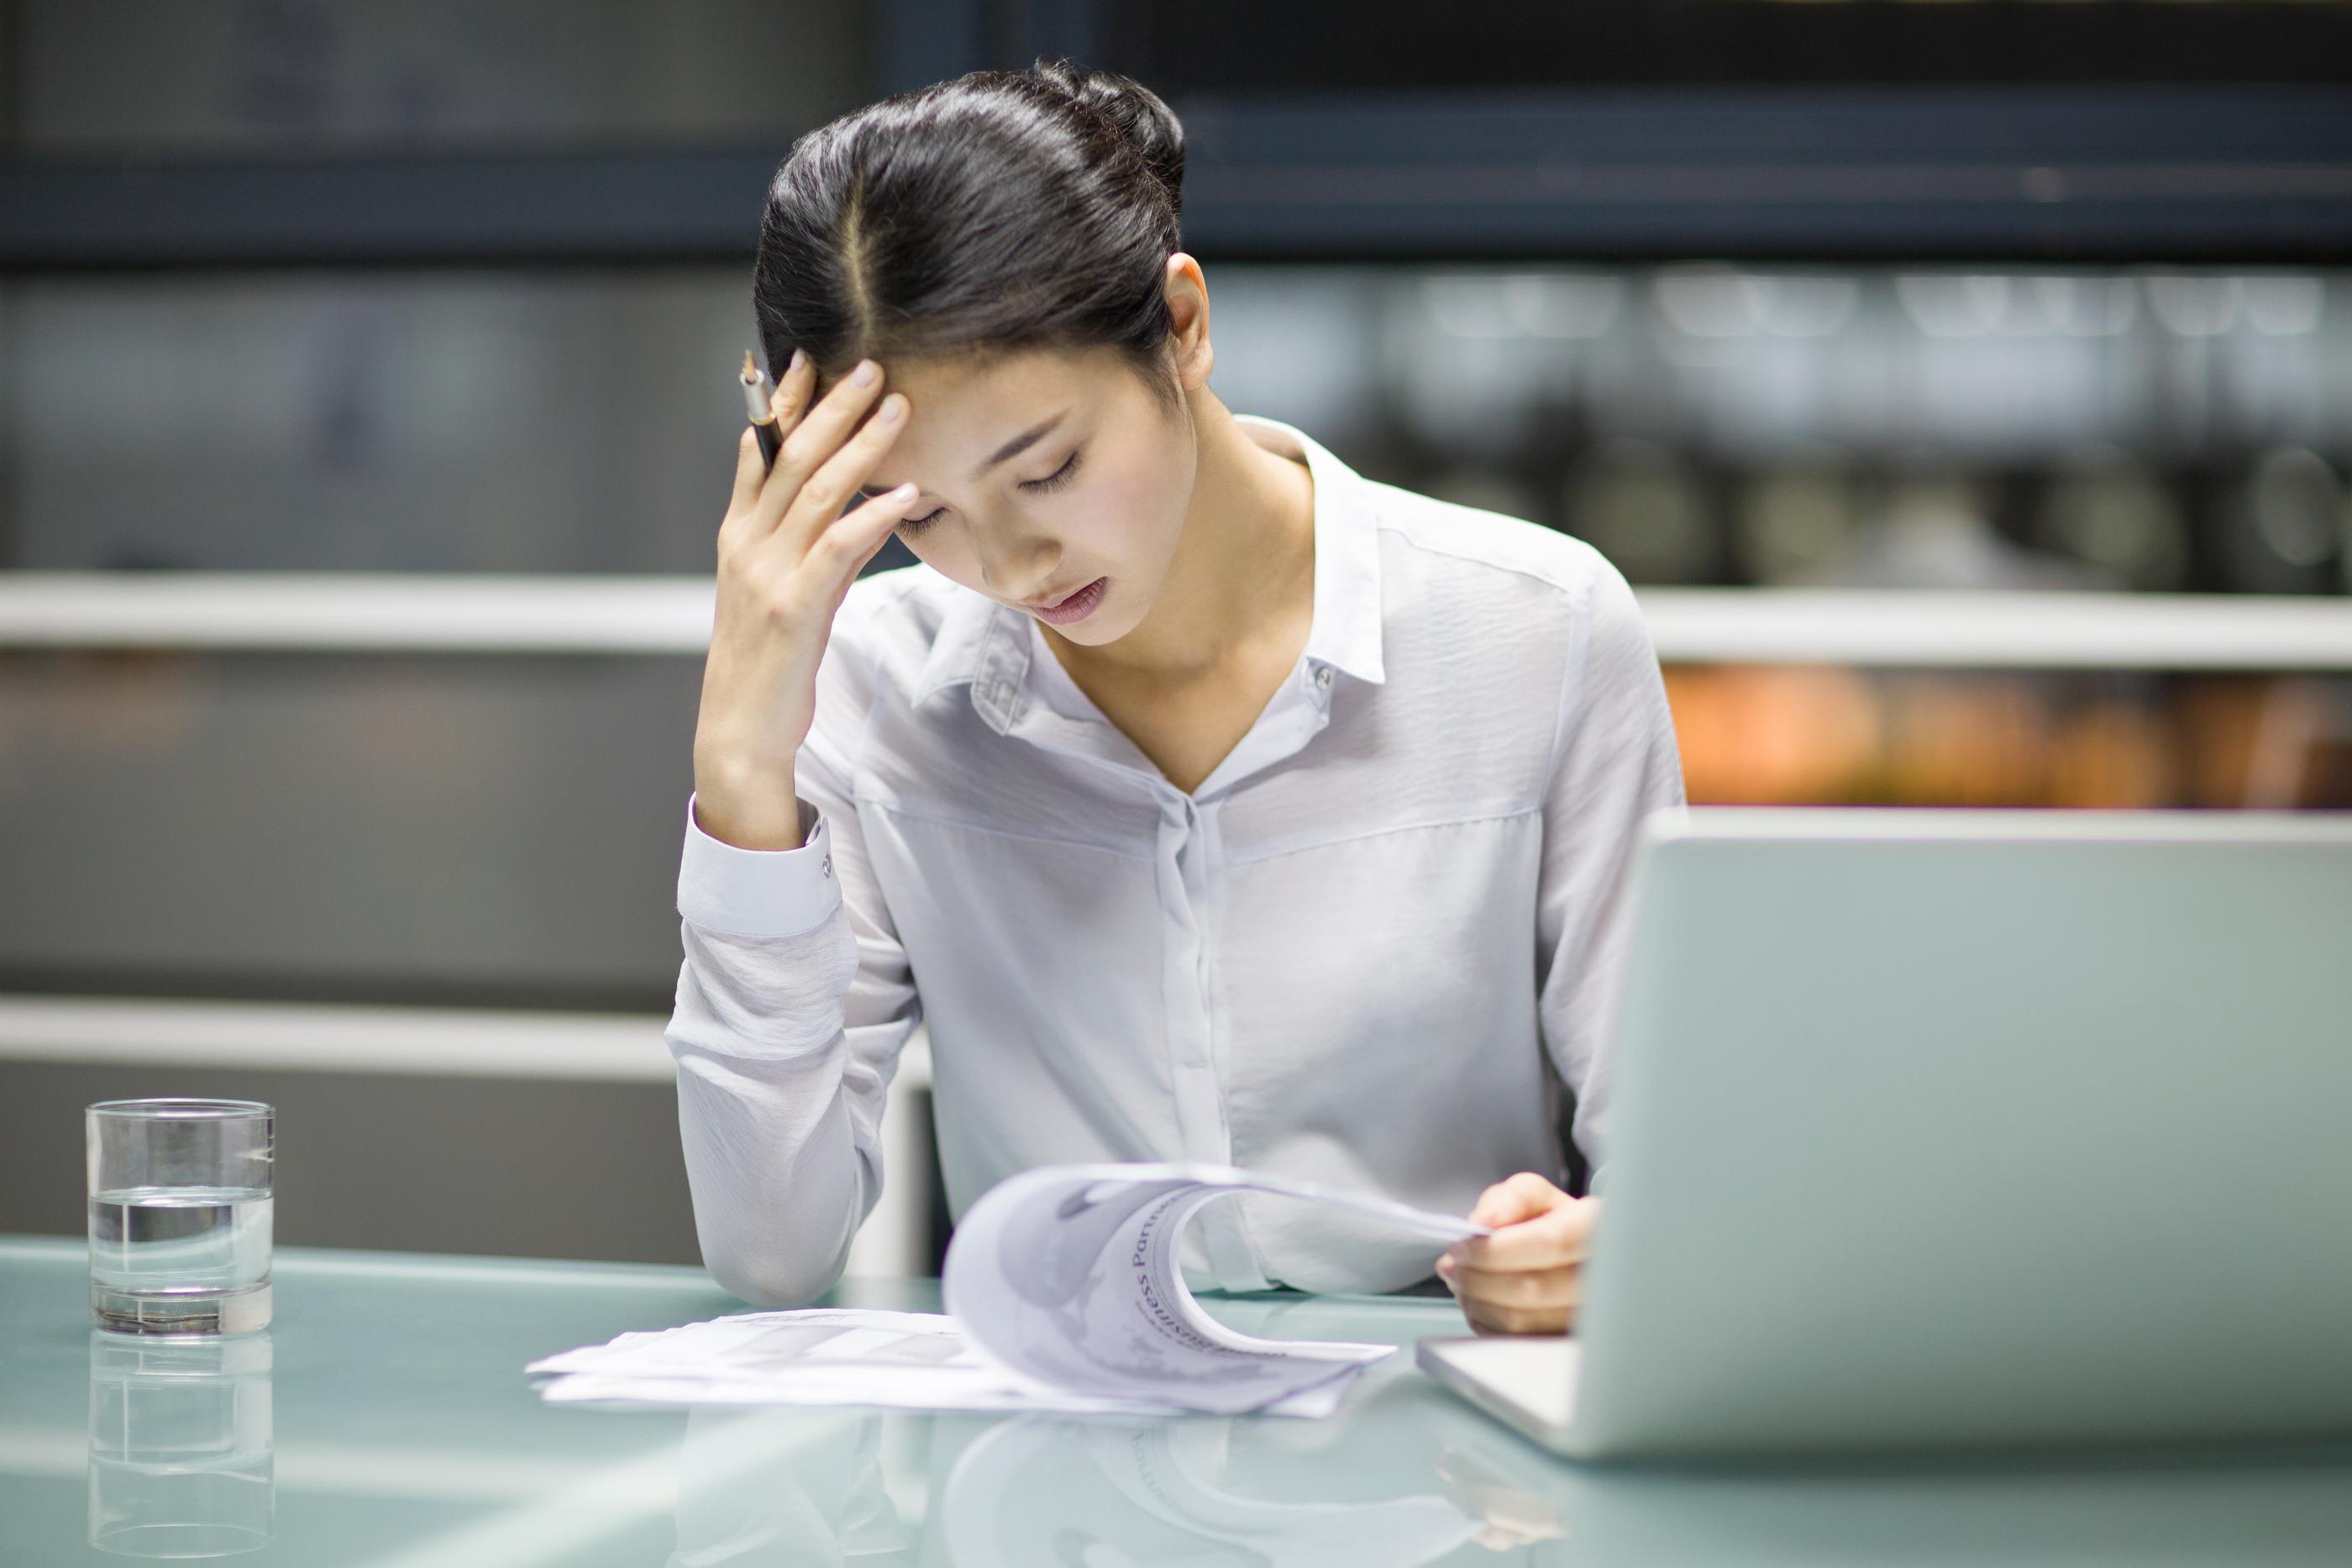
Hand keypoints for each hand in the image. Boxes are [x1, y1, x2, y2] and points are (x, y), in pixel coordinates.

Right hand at [691, 352, 924, 847]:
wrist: (739, 732)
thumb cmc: (768, 663)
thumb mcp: (789, 591)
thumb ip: (819, 545)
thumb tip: (865, 505)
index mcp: (740, 535)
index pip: (761, 451)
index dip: (783, 402)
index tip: (812, 359)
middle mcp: (747, 544)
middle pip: (790, 457)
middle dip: (831, 407)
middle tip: (870, 366)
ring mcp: (767, 574)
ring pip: (815, 492)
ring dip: (861, 445)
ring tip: (897, 408)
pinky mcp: (793, 608)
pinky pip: (836, 549)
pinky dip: (873, 517)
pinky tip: (906, 495)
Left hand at [1437, 1172, 1597, 1335]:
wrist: (1578, 1259)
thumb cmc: (1554, 1224)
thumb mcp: (1535, 1195)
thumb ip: (1510, 1198)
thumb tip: (1483, 1222)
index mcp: (1598, 1228)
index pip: (1551, 1242)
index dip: (1497, 1249)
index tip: (1462, 1248)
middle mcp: (1604, 1276)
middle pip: (1534, 1288)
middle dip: (1478, 1279)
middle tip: (1452, 1268)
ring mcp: (1591, 1317)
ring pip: (1525, 1322)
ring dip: (1478, 1304)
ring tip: (1461, 1285)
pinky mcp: (1568, 1342)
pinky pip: (1520, 1343)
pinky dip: (1489, 1325)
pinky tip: (1481, 1305)